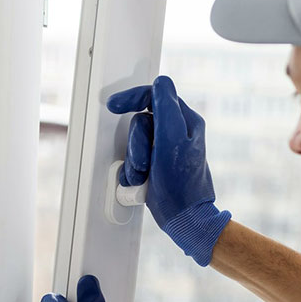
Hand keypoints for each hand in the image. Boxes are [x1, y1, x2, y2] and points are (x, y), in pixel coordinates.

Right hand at [107, 75, 231, 265]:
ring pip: (136, 143)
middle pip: (141, 122)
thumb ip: (166, 108)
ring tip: (143, 175)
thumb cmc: (181, 184)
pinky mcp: (157, 166)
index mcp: (185, 122)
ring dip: (134, 160)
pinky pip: (135, 160)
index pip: (156, 96)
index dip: (133, 97)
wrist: (185, 219)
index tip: (114, 105)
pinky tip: (141, 182)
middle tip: (144, 161)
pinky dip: (133, 172)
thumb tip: (161, 83)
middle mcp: (177, 133)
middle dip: (136, 143)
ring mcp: (165, 151)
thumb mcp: (172, 139)